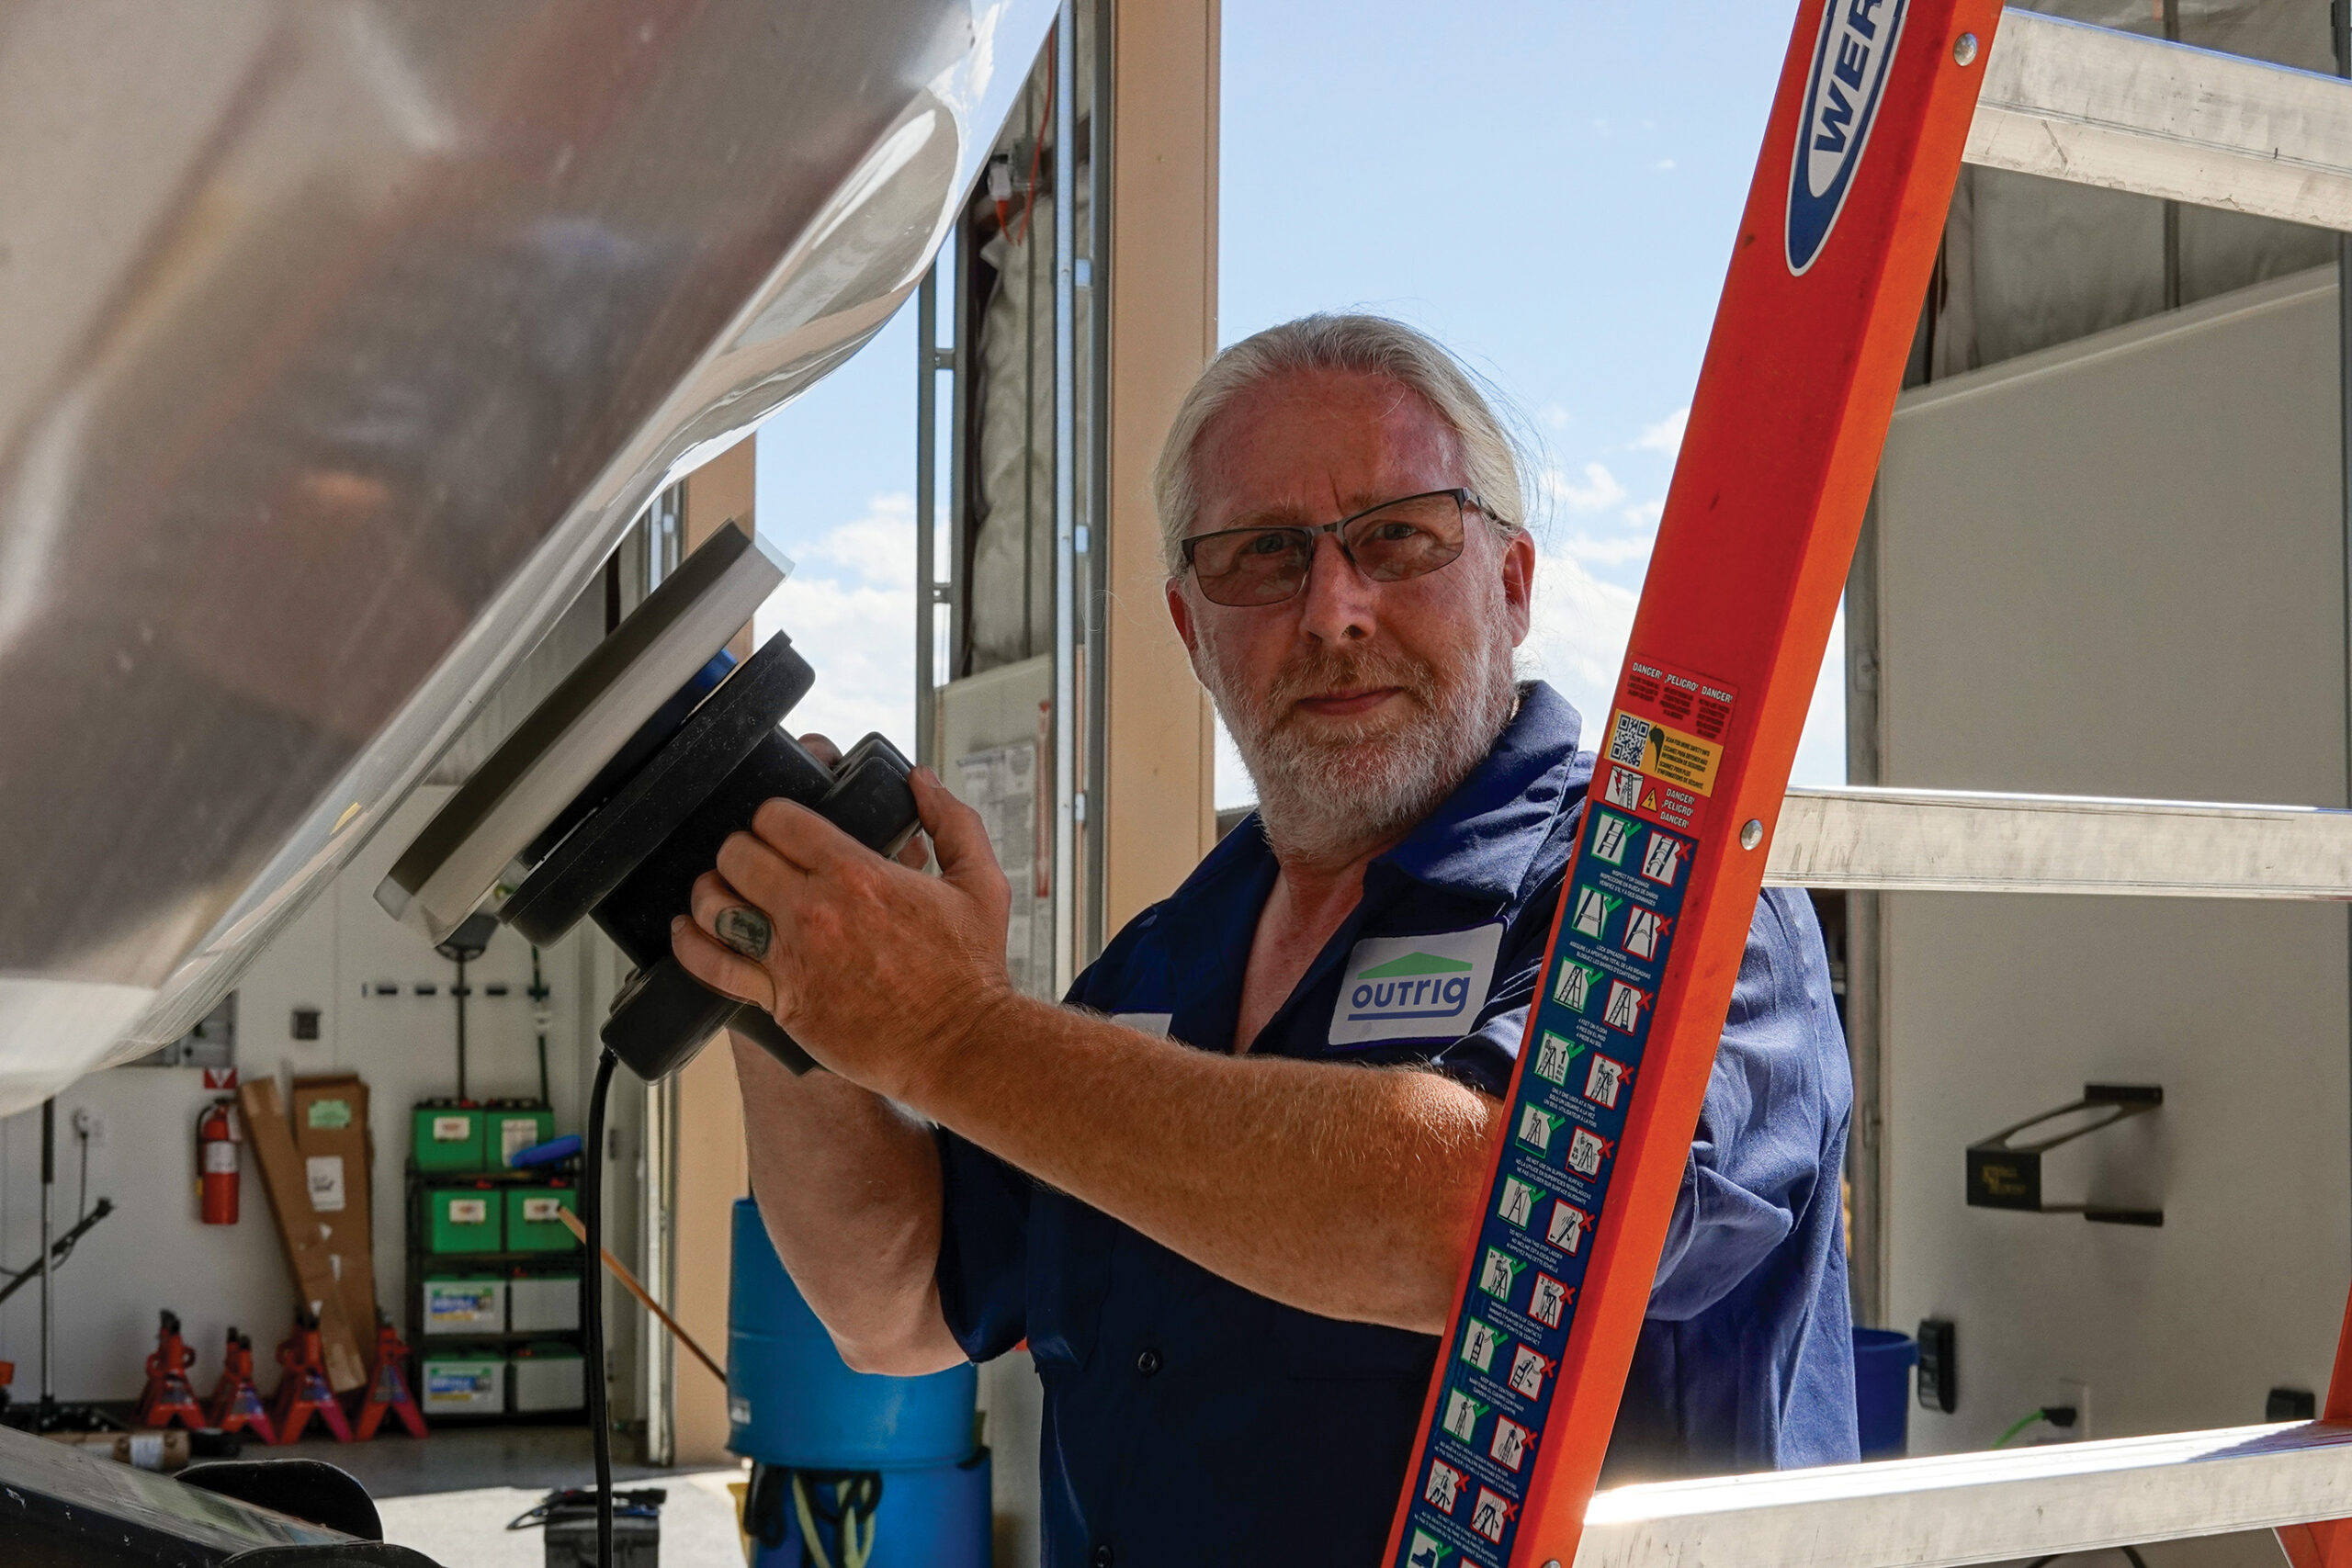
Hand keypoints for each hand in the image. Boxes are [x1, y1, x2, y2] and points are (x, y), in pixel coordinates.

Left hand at [670, 733, 1015, 1101]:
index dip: (773, 816)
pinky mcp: (781, 1001)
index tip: (780, 827)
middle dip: (741, 850)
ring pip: (714, 905)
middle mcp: (814, 911)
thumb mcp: (980, 883)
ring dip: (712, 893)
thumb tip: (921, 781)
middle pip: (737, 855)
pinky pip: (714, 966)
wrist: (961, 1044)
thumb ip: (952, 822)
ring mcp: (791, 957)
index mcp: (856, 872)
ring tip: (721, 892)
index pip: (777, 819)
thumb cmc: (971, 971)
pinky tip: (689, 932)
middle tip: (753, 860)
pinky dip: (691, 945)